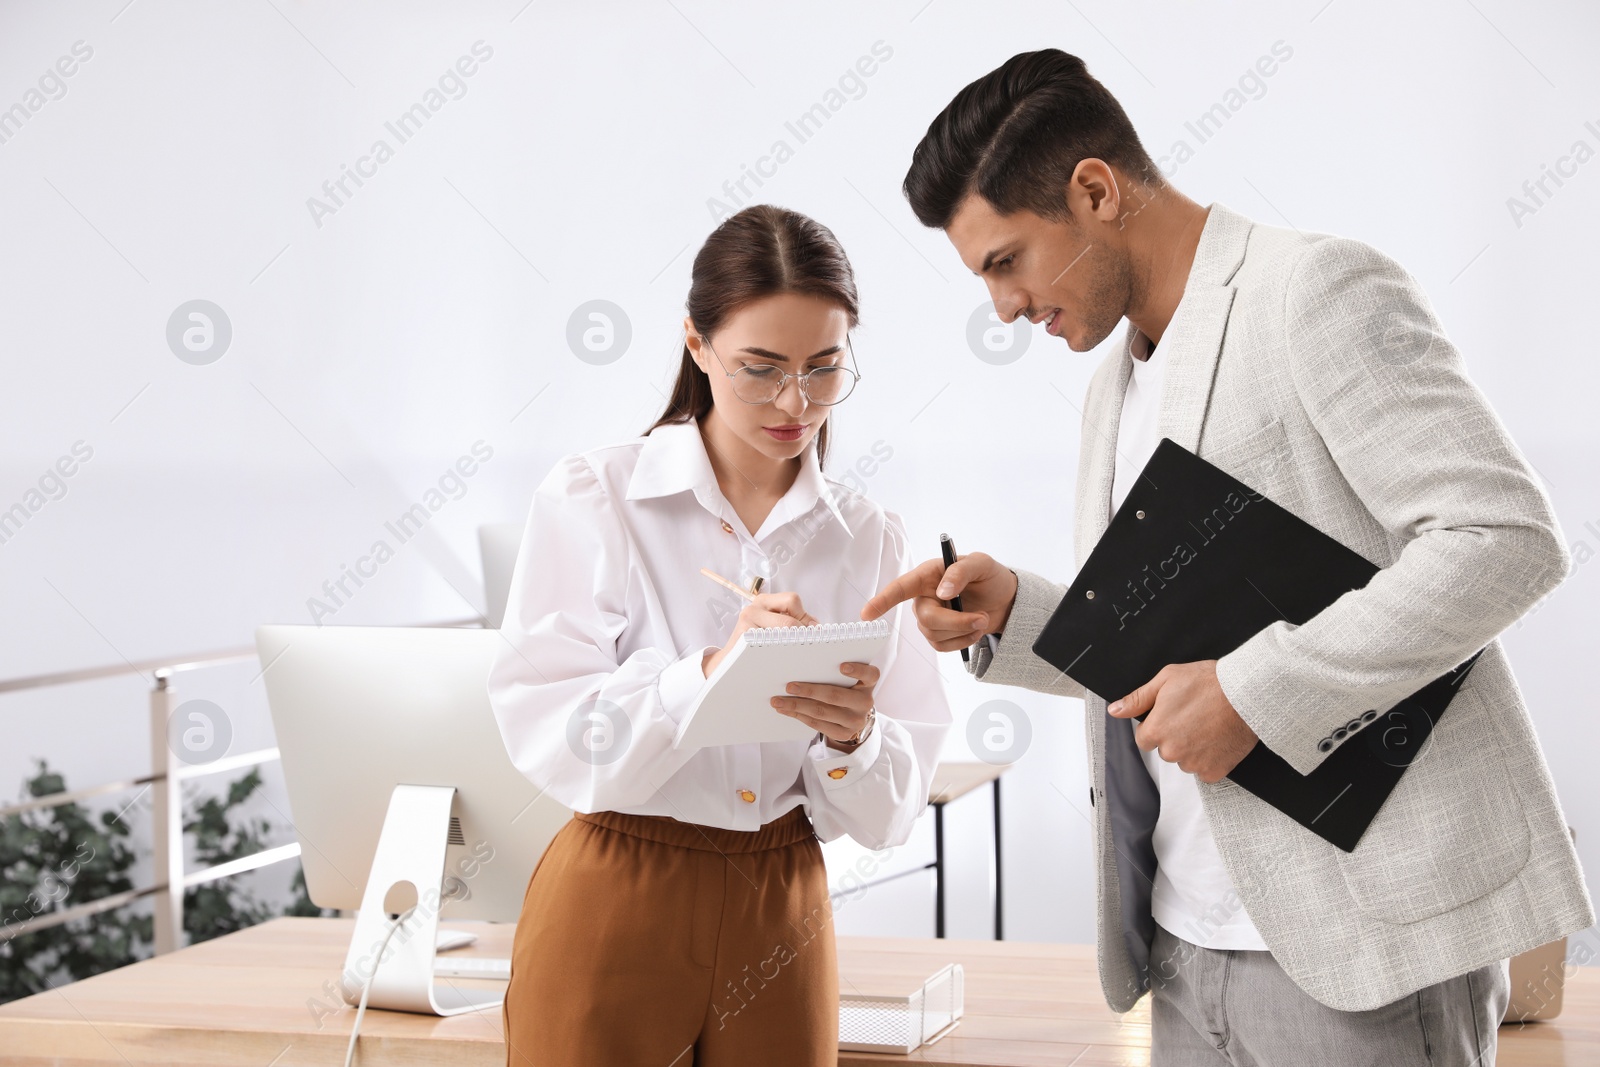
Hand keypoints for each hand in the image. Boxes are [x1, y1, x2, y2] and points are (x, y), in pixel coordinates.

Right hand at [702, 592, 817, 677]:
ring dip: (792, 647)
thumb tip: (818, 628)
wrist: (728, 662)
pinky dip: (779, 655)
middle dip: (802, 636)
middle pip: (789, 620)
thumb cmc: (758, 644)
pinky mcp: (742, 639)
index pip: (792, 600)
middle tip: (807, 649)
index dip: (805, 618)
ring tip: (795, 656)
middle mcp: (753, 607)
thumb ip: (795, 622)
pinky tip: (780, 662)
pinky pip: (769, 647)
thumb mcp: (774, 627)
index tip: (812, 635)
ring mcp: (746, 623)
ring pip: (780, 634)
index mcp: (764, 601)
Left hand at [771, 661, 878, 749]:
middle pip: (835, 696)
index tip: (842, 666)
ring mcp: (856, 721)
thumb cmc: (846, 689)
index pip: (870, 674)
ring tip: (778, 701)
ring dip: (796, 706)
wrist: (854, 716)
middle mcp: (865, 702)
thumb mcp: (848, 679)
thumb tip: (803, 663)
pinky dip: (799, 716)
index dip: (857, 670)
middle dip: (808, 691)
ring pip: (822, 712)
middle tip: (789, 687)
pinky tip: (787, 710)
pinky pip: (817, 724)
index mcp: (868, 684)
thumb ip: (834, 671)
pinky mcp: (844, 734)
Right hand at [860, 551, 1017, 652]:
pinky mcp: (939, 635)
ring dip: (964, 631)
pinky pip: (942, 646)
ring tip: (982, 619)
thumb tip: (942, 591)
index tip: (866, 615)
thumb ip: (960, 572)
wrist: (1004, 599)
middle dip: (955, 623)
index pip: (900, 588)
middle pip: (926, 619)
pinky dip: (963, 641)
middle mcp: (924, 597)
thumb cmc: (989, 576)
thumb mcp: (981, 564)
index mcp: (928, 575)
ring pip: (935, 635)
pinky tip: (975, 630)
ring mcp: (930, 617)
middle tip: (981, 618)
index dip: (882, 601)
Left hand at [1107, 661, 1257, 782]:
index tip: (1172, 715)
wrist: (1246, 694)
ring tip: (1209, 725)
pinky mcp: (1214, 771)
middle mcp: (1172, 752)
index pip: (1144, 739)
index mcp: (1155, 731)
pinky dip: (1210, 758)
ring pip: (1185, 760)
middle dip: (1175, 736)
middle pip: (1165, 750)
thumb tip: (1115, 710)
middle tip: (1194, 716)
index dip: (1157, 725)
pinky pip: (1205, 770)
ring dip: (1193, 748)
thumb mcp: (1166, 680)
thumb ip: (1137, 699)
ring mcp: (1194, 764)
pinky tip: (1218, 739)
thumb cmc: (1208, 683)